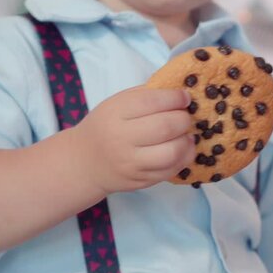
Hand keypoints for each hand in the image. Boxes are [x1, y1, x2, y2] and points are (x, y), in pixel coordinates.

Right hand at [71, 86, 194, 194]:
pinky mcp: (140, 180)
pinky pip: (171, 170)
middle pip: (166, 127)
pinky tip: (183, 149)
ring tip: (187, 135)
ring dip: (187, 141)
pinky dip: (184, 158)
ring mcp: (131, 163)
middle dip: (184, 119)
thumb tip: (180, 92)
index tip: (185, 98)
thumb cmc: (106, 126)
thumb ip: (146, 95)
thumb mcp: (117, 103)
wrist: (84, 162)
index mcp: (115, 113)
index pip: (152, 101)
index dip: (176, 98)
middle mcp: (121, 139)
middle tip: (186, 117)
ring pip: (172, 152)